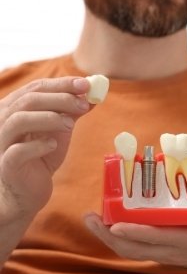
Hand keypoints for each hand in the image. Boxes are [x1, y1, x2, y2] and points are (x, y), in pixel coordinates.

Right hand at [0, 77, 90, 221]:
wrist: (30, 189)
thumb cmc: (42, 155)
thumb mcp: (60, 129)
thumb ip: (71, 111)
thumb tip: (92, 93)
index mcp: (14, 108)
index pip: (36, 88)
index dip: (62, 84)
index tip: (86, 84)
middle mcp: (3, 121)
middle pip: (28, 100)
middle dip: (60, 99)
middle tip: (84, 104)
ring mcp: (1, 143)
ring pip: (19, 120)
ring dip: (49, 118)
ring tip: (71, 125)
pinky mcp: (7, 165)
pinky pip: (18, 151)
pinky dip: (39, 145)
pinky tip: (54, 145)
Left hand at [84, 199, 186, 270]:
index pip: (158, 238)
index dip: (136, 232)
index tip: (116, 224)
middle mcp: (171, 251)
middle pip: (134, 249)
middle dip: (109, 236)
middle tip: (89, 217)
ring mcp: (163, 254)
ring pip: (130, 251)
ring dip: (108, 238)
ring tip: (92, 220)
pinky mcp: (159, 252)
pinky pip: (134, 249)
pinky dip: (117, 239)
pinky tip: (108, 224)